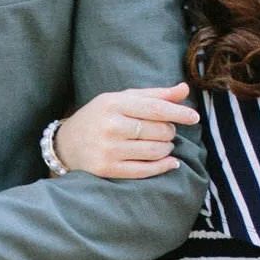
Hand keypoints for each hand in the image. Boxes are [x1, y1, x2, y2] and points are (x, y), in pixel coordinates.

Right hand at [52, 81, 195, 179]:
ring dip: (167, 148)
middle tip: (166, 131)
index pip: (155, 108)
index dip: (178, 112)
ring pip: (155, 150)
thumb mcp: (121, 99)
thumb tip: (185, 89)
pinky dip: (164, 166)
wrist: (65, 145)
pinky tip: (171, 162)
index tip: (194, 117)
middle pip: (158, 130)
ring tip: (164, 144)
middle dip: (169, 131)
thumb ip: (154, 95)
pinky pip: (145, 170)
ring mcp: (108, 150)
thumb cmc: (100, 118)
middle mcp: (110, 126)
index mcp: (113, 103)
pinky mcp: (107, 169)